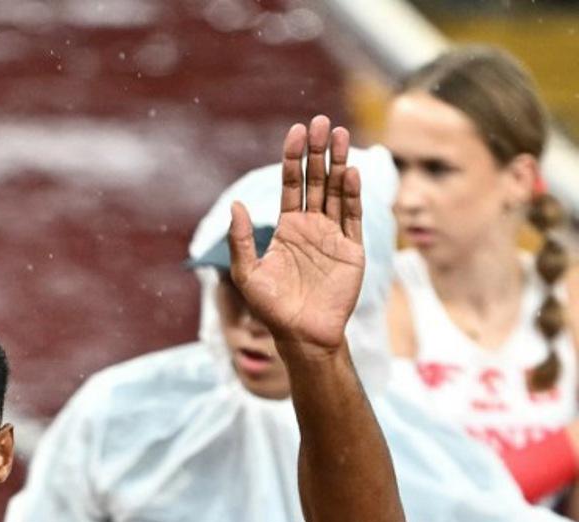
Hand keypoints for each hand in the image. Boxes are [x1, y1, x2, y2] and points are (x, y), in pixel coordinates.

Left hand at [228, 116, 363, 356]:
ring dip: (339, 163)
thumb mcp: (248, 274)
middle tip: (322, 121)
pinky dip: (352, 194)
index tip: (296, 132)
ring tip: (340, 134)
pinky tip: (350, 172)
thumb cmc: (272, 309)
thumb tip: (236, 204)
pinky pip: (353, 216)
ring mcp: (334, 236)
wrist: (302, 334)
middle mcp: (312, 226)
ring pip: (337, 190)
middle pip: (316, 180)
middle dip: (319, 151)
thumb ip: (241, 240)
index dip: (293, 158)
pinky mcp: (352, 249)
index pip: (291, 184)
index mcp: (287, 228)